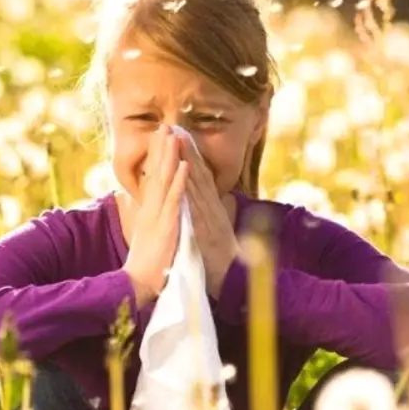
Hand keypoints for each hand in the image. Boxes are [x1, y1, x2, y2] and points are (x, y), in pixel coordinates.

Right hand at [123, 125, 189, 305]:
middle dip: (161, 148)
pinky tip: (185, 165)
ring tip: (174, 136)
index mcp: (149, 210)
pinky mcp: (167, 225)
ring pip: (165, 180)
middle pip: (157, 173)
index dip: (157, 156)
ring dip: (169, 157)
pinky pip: (175, 200)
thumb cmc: (146, 262)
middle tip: (165, 125)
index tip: (160, 136)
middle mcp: (151, 209)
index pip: (153, 177)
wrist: (138, 284)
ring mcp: (158, 215)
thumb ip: (149, 218)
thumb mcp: (147, 235)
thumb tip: (145, 207)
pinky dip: (180, 181)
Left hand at [178, 134, 239, 298]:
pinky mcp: (207, 232)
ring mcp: (211, 219)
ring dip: (189, 163)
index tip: (180, 135)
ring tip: (179, 142)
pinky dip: (191, 192)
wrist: (232, 282)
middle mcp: (212, 209)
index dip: (191, 155)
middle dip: (188, 151)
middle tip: (176, 128)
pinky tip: (185, 178)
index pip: (200, 177)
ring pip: (198, 186)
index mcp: (211, 208)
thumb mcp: (215, 230)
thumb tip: (216, 197)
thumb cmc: (220, 258)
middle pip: (199, 175)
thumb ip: (213, 212)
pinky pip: (197, 210)